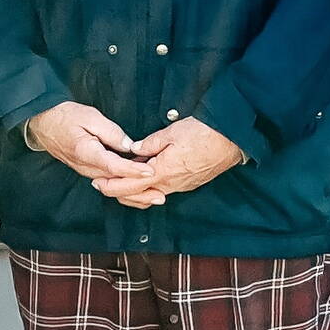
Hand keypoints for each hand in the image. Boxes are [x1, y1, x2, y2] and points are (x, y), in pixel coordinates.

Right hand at [25, 102, 152, 187]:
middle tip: (160, 195)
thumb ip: (110, 131)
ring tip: (154, 196)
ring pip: (113, 186)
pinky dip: (124, 187)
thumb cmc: (64, 117)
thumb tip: (129, 145)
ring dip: (133, 193)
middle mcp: (86, 166)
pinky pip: (108, 182)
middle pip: (115, 182)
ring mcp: (86, 171)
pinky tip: (138, 188)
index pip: (114, 165)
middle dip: (138, 189)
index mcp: (86, 152)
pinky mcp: (88, 171)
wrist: (43, 124)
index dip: (133, 171)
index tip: (150, 172)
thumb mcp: (89, 116)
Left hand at [93, 117, 242, 207]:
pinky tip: (145, 175)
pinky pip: (163, 190)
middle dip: (118, 191)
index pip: (129, 186)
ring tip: (121, 180)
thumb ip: (149, 144)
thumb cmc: (203, 133)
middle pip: (138, 196)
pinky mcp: (189, 184)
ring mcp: (181, 187)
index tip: (98, 182)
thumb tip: (134, 150)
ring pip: (151, 195)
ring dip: (134, 190)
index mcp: (162, 172)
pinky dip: (149, 187)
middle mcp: (170, 185)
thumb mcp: (171, 132)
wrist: (232, 140)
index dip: (111, 186)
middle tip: (103, 183)